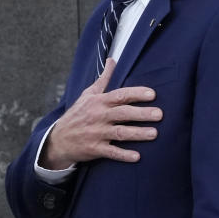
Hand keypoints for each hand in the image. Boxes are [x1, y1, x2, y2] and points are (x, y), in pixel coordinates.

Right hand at [40, 59, 160, 169]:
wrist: (59, 139)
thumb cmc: (77, 115)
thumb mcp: (88, 94)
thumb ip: (103, 79)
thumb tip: (112, 60)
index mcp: (99, 102)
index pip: (120, 95)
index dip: (136, 94)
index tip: (152, 94)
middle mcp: (98, 116)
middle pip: (123, 113)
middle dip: (141, 114)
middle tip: (159, 114)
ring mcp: (97, 133)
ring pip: (120, 133)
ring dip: (137, 133)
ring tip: (154, 133)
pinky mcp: (95, 149)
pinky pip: (111, 152)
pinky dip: (123, 155)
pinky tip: (137, 156)